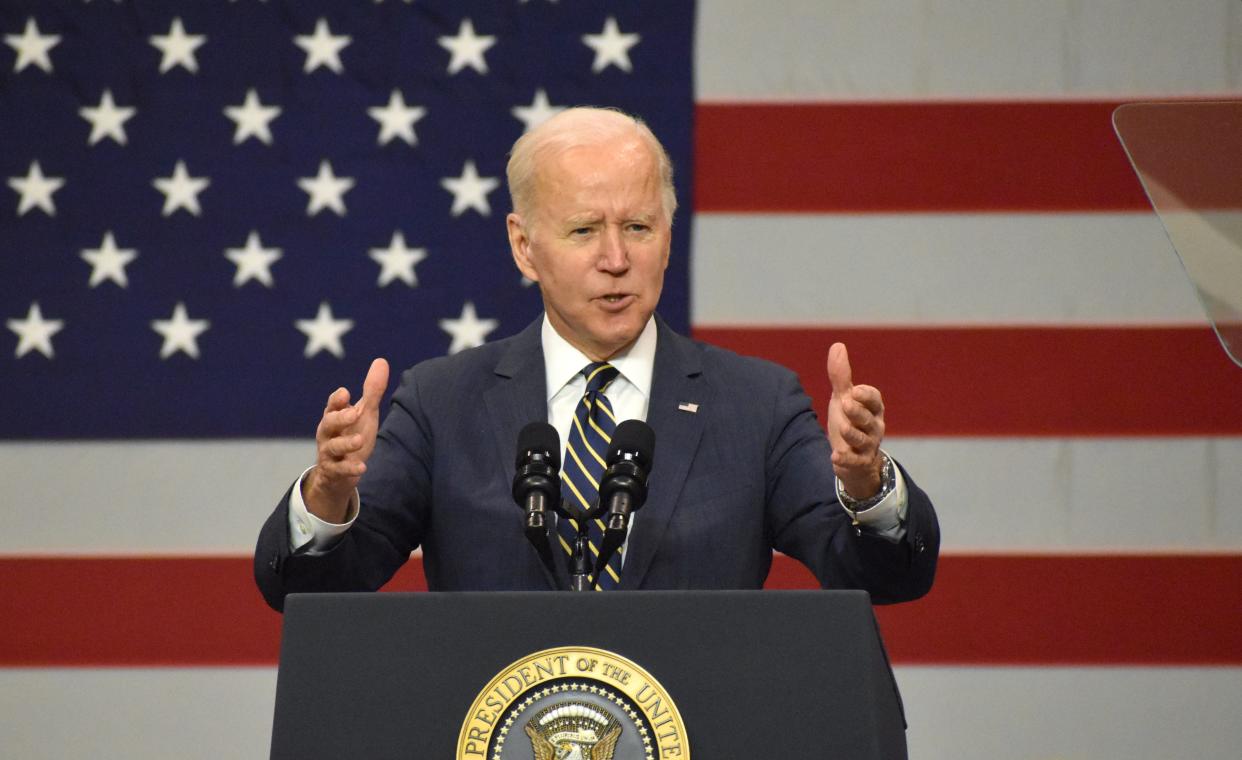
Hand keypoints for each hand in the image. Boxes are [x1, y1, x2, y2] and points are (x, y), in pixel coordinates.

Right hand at [302, 358, 389, 521]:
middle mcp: (328, 433)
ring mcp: (329, 453)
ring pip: (333, 447)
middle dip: (339, 418)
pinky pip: (339, 470)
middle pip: (328, 423)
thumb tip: (381, 360)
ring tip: (360, 440)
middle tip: (354, 413)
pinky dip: (349, 469)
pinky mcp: (334, 472)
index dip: (337, 400)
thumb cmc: (351, 435)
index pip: (332, 405)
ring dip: (346, 443)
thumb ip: (372, 390)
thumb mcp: (364, 413)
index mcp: (334, 416)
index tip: (345, 393)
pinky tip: (362, 468)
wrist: (339, 473)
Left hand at [826, 343, 885, 499]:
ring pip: (863, 440)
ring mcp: (867, 446)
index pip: (874, 399)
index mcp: (872, 409)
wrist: (853, 458)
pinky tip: (835, 456)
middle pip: (868, 419)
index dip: (866, 395)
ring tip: (842, 428)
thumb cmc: (850, 421)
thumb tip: (838, 345)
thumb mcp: (843, 398)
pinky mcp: (858, 463)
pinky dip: (845, 460)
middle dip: (858, 411)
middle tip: (846, 403)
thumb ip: (841, 376)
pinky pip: (855, 462)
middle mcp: (874, 427)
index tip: (854, 390)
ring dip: (853, 434)